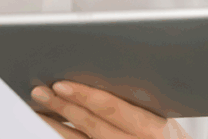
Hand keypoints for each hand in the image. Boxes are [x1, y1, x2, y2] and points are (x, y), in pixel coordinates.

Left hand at [32, 82, 190, 138]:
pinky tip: (53, 126)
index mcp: (151, 127)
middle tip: (41, 90)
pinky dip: (65, 135)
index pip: (111, 108)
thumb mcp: (164, 115)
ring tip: (39, 106)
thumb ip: (139, 99)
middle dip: (63, 106)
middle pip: (90, 123)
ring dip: (56, 122)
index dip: (85, 95)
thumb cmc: (168, 136)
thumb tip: (108, 73)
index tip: (62, 84)